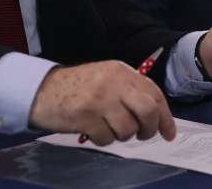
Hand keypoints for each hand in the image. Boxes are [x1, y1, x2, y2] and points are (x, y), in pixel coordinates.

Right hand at [28, 60, 174, 145]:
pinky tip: (93, 131)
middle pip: (148, 111)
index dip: (165, 116)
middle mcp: (114, 82)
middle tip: (142, 135)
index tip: (169, 133)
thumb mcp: (106, 78)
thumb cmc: (77, 87)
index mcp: (122, 71)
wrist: (42, 90)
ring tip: (108, 128)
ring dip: (121, 136)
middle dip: (149, 129)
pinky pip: (106, 138)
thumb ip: (129, 91)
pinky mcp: (86, 116)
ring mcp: (100, 99)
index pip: (154, 93)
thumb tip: (155, 116)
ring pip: (127, 129)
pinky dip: (103, 140)